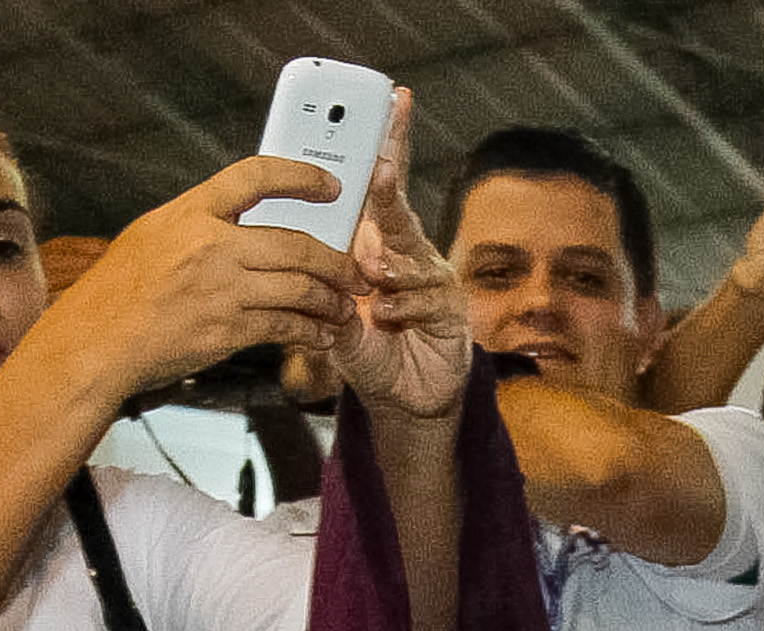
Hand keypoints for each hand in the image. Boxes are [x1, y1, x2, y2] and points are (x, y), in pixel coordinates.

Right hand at [36, 155, 362, 401]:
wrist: (95, 345)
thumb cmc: (115, 295)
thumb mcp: (151, 236)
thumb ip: (197, 223)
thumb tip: (237, 217)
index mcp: (191, 212)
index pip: (257, 175)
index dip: (301, 176)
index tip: (330, 185)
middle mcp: (210, 245)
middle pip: (295, 242)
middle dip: (335, 259)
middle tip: (352, 269)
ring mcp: (220, 289)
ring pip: (298, 287)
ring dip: (329, 299)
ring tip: (342, 307)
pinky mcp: (224, 331)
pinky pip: (283, 326)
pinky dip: (309, 331)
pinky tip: (320, 335)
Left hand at [326, 89, 467, 422]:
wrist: (402, 396)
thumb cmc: (368, 347)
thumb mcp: (335, 317)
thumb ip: (327, 288)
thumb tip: (315, 255)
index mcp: (379, 243)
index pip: (383, 186)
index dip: (390, 143)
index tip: (394, 101)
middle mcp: (408, 253)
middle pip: (400, 210)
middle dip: (391, 187)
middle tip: (381, 169)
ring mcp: (431, 279)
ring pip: (413, 255)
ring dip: (391, 262)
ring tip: (373, 274)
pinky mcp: (448, 311)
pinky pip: (426, 298)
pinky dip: (403, 305)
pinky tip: (386, 315)